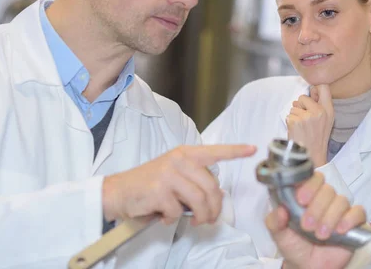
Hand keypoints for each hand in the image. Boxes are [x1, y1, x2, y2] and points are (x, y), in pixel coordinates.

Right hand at [102, 144, 255, 225]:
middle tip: (207, 219)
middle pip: (212, 188)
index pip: (215, 151)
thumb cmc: (149, 185)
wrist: (118, 192)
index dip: (235, 151)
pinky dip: (173, 219)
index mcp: (185, 154)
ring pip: (200, 201)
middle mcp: (179, 160)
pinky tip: (165, 216)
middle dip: (214, 209)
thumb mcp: (174, 173)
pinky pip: (178, 211)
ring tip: (193, 220)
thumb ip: (195, 177)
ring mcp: (169, 174)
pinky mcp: (159, 190)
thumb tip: (215, 196)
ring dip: (200, 216)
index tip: (252, 149)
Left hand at [266, 172, 366, 268]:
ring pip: (341, 201)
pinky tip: (340, 230)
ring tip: (320, 235)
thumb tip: (280, 209)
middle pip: (327, 189)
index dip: (309, 186)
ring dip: (330, 217)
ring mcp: (339, 209)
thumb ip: (275, 221)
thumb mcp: (279, 234)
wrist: (308, 266)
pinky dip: (350, 219)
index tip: (301, 200)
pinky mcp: (354, 221)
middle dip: (317, 208)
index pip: (313, 178)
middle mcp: (324, 199)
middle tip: (307, 225)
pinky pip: (358, 212)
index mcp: (307, 195)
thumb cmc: (294, 245)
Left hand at [286, 84, 333, 166]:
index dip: (315, 87)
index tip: (312, 93)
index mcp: (328, 110)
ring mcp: (307, 117)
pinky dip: (290, 122)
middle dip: (300, 106)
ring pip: (293, 107)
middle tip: (305, 119)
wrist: (311, 154)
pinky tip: (297, 131)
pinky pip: (288, 115)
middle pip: (302, 97)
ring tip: (301, 127)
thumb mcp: (327, 119)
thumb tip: (313, 88)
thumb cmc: (317, 136)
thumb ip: (321, 103)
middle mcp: (319, 111)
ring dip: (294, 116)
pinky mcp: (296, 122)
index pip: (323, 86)